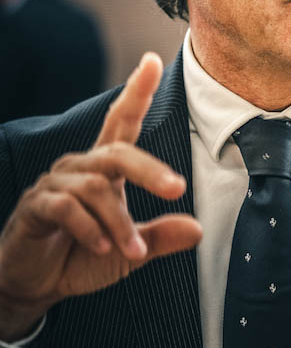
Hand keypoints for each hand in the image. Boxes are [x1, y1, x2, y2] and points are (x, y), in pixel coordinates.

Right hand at [0, 53, 202, 340]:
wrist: (35, 286)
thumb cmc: (81, 259)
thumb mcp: (130, 252)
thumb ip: (160, 238)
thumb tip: (198, 229)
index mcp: (103, 170)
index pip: (121, 123)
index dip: (137, 92)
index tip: (153, 61)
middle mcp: (79, 169)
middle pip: (117, 152)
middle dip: (149, 170)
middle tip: (177, 188)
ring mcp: (54, 185)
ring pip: (96, 188)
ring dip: (119, 223)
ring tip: (133, 252)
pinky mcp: (35, 206)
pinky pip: (65, 206)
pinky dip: (89, 229)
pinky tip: (101, 248)